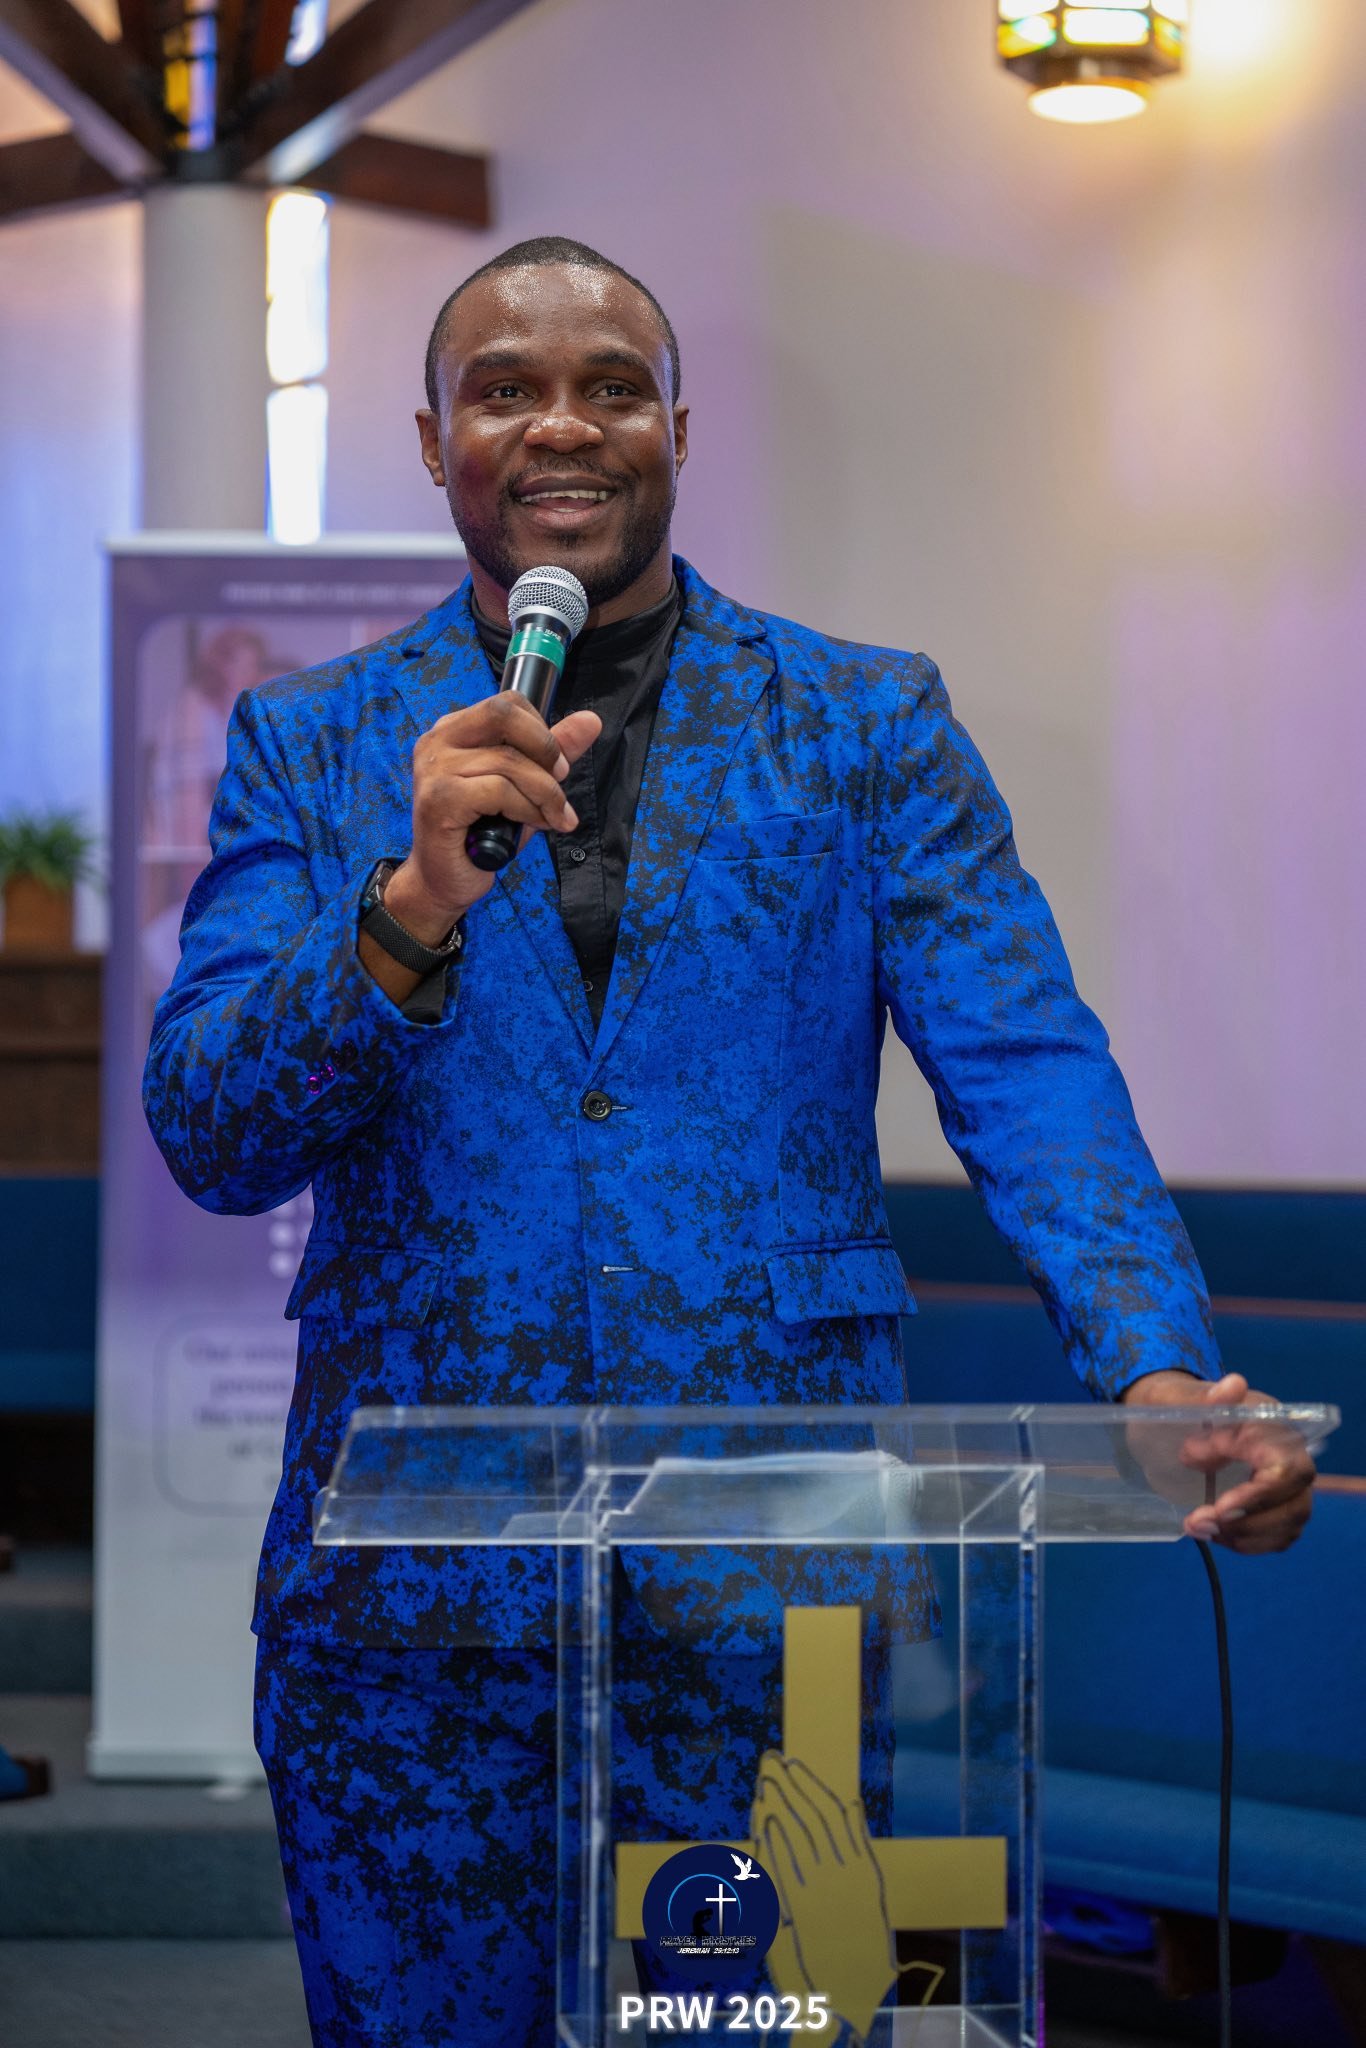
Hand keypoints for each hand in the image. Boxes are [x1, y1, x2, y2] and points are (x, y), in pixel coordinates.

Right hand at [388, 694, 601, 934]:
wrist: (444, 881)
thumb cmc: (482, 834)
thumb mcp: (525, 788)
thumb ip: (553, 754)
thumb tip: (591, 721)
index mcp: (455, 730)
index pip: (507, 703)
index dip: (542, 729)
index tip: (557, 763)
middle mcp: (439, 741)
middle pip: (503, 714)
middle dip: (545, 747)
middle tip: (561, 778)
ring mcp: (434, 769)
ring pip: (508, 760)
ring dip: (545, 792)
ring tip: (554, 816)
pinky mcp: (439, 799)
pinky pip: (499, 790)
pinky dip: (527, 809)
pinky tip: (535, 825)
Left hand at [752, 1753, 896, 2045]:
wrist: (857, 1982)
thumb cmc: (863, 1928)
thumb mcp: (870, 1882)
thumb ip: (859, 1841)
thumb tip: (852, 1802)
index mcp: (861, 1864)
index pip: (831, 1813)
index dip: (810, 1786)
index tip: (793, 1763)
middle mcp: (842, 1874)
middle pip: (811, 1820)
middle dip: (789, 1787)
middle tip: (770, 1761)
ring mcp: (821, 1892)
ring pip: (797, 1839)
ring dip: (779, 1807)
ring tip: (764, 1782)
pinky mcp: (801, 1911)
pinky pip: (784, 1870)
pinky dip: (774, 1843)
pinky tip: (763, 1822)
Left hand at [1121, 1370, 1314, 1553]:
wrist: (1169, 1416)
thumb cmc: (1174, 1405)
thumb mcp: (1177, 1399)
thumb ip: (1205, 1398)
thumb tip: (1233, 1385)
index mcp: (1270, 1424)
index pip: (1284, 1469)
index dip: (1257, 1495)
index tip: (1218, 1509)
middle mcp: (1287, 1454)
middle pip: (1295, 1503)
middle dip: (1247, 1523)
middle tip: (1197, 1523)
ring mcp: (1285, 1483)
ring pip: (1290, 1523)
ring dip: (1245, 1537)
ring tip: (1199, 1529)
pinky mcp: (1277, 1505)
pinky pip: (1280, 1535)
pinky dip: (1250, 1544)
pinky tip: (1216, 1535)